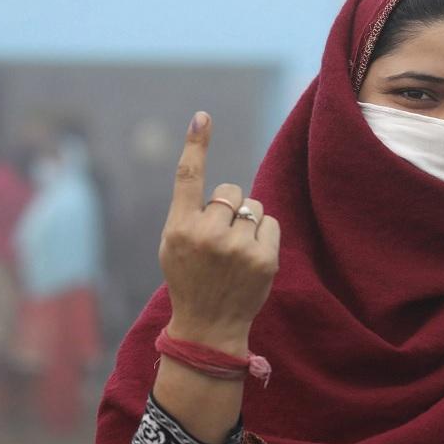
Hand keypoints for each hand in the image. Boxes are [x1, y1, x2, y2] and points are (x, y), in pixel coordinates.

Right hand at [159, 112, 279, 355]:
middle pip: (231, 191)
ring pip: (253, 207)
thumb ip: (189, 213)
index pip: (188, 177)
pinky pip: (270, 223)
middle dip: (229, 207)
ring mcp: (237, 248)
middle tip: (220, 239)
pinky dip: (264, 236)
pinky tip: (251, 258)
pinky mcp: (263, 259)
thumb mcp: (174, 244)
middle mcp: (206, 235)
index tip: (202, 118)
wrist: (209, 326)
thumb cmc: (190, 279)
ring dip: (247, 223)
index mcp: (178, 228)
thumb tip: (223, 186)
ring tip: (234, 254)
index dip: (196, 145)